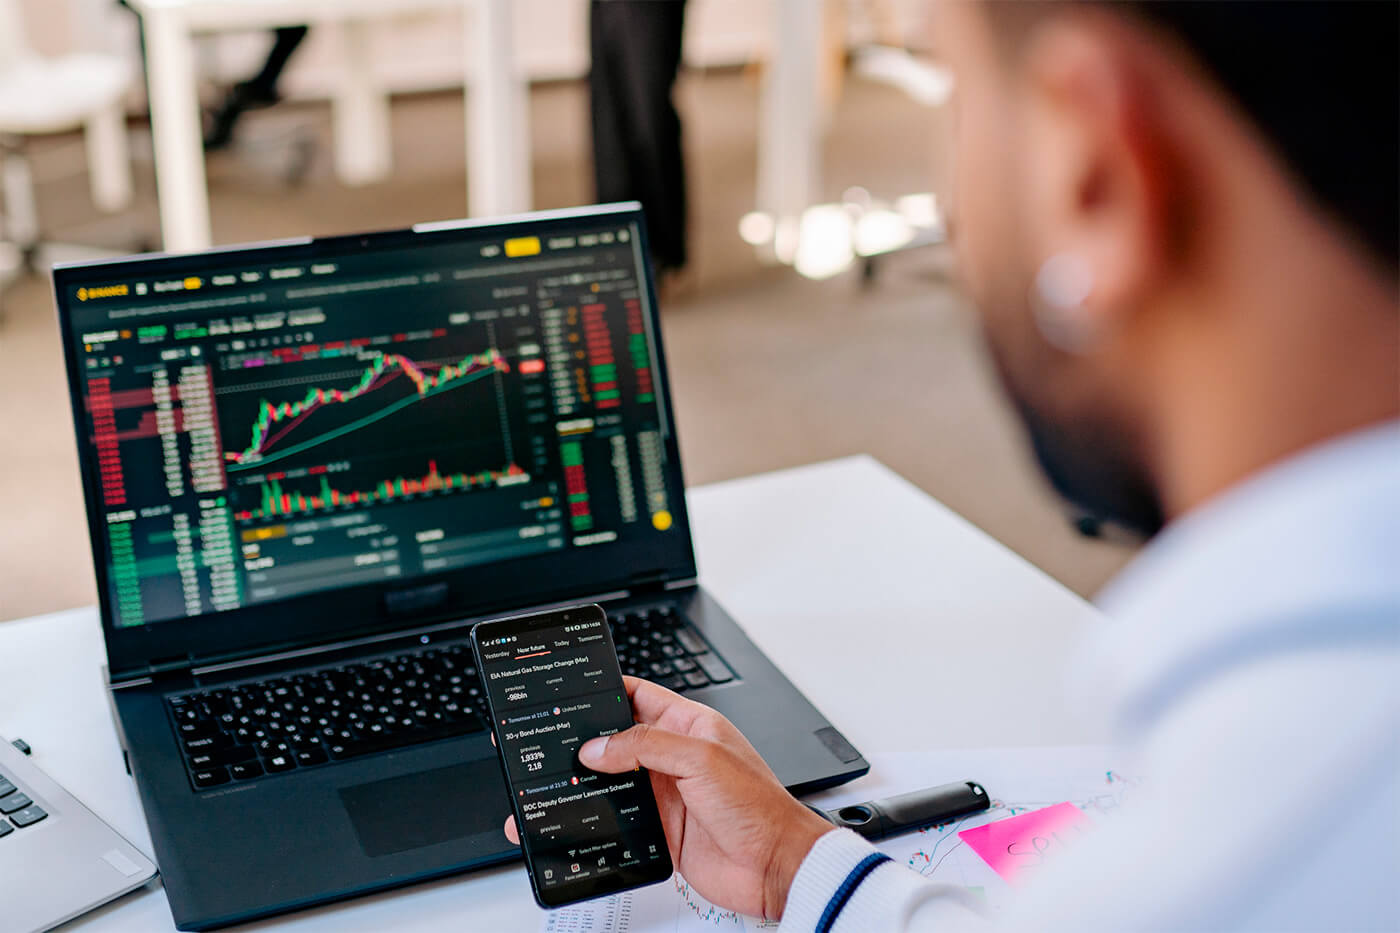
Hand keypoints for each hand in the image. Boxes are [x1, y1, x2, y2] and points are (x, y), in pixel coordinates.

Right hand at [503, 676, 831, 919]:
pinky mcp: (662, 829)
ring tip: (558, 778)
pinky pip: (622, 818)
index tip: (574, 690)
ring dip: (592, 780)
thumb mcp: (701, 760)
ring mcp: (668, 793)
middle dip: (589, 739)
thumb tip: (599, 746)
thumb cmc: (758, 807)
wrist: (774, 867)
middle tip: (554, 739)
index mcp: (691, 725)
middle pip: (621, 739)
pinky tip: (582, 816)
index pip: (640, 696)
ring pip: (616, 780)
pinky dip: (601, 817)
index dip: (609, 691)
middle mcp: (676, 756)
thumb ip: (647, 746)